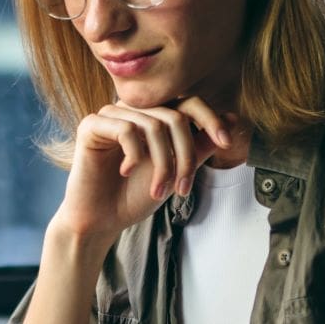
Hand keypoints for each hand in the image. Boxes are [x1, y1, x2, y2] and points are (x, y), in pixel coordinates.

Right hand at [56, 97, 231, 241]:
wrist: (100, 221)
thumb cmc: (133, 196)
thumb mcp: (176, 171)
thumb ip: (200, 145)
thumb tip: (233, 119)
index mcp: (151, 116)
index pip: (187, 102)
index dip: (210, 118)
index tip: (226, 143)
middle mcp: (131, 110)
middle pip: (174, 115)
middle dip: (185, 155)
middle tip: (183, 188)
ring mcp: (110, 115)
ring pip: (153, 125)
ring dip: (163, 164)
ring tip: (158, 189)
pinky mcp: (91, 126)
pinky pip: (126, 129)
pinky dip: (134, 156)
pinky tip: (125, 171)